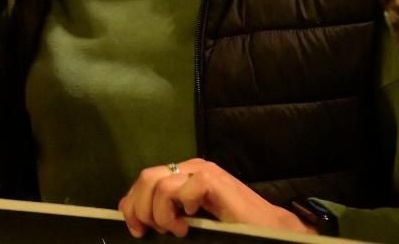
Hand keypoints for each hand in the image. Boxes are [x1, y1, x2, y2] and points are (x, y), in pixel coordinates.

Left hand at [117, 159, 310, 237]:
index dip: (131, 205)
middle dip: (142, 210)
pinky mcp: (213, 180)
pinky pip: (183, 189)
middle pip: (146, 178)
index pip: (143, 181)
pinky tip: (193, 221)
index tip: (138, 230)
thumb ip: (166, 214)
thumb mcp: (189, 220)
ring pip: (159, 184)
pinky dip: (181, 209)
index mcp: (181, 176)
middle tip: (158, 230)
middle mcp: (189, 168)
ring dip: (161, 214)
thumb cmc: (230, 227)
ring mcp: (202, 172)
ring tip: (179, 229)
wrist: (266, 229)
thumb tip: (135, 218)